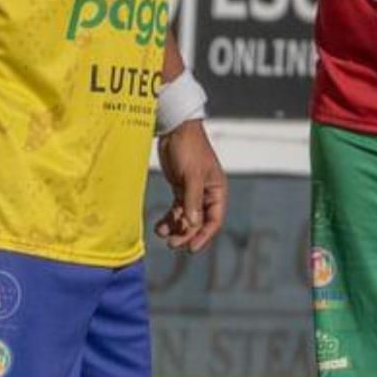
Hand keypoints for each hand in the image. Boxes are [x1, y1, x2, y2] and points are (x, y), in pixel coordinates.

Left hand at [155, 120, 226, 253]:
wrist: (175, 128)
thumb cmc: (189, 148)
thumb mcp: (191, 175)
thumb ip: (192, 200)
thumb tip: (193, 225)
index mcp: (217, 190)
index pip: (214, 220)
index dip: (204, 236)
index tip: (191, 248)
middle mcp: (207, 194)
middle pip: (198, 222)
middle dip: (186, 233)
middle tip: (172, 244)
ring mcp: (193, 192)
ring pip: (186, 217)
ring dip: (175, 227)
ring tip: (161, 234)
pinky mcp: (180, 188)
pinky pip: (176, 209)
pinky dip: (169, 218)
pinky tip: (159, 227)